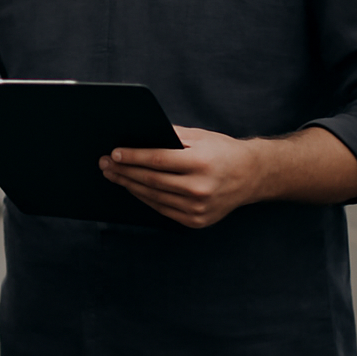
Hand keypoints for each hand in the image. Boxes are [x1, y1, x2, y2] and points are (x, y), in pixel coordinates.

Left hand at [98, 126, 265, 228]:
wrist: (252, 176)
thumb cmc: (221, 151)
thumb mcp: (199, 137)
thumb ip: (170, 136)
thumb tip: (137, 134)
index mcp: (201, 163)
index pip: (158, 160)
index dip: (133, 157)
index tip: (114, 153)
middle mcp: (200, 188)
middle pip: (152, 180)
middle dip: (124, 171)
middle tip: (105, 164)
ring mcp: (198, 208)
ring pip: (154, 196)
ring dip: (129, 185)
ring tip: (113, 175)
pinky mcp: (196, 221)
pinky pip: (162, 209)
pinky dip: (144, 198)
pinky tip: (132, 188)